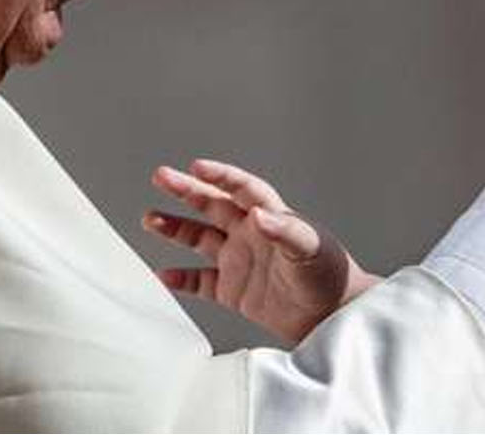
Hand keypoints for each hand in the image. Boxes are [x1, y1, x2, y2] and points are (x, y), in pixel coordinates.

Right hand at [143, 158, 381, 345]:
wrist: (334, 317)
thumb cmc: (331, 277)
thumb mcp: (312, 249)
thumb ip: (285, 231)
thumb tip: (258, 215)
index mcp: (272, 218)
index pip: (243, 189)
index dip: (221, 176)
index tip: (196, 167)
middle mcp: (251, 235)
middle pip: (213, 206)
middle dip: (187, 191)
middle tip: (161, 175)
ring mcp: (240, 261)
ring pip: (201, 239)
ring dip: (176, 228)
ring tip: (150, 219)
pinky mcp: (234, 290)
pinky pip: (200, 281)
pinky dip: (181, 278)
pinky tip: (162, 275)